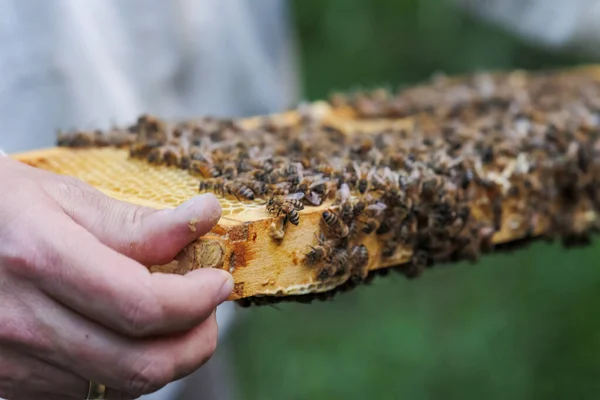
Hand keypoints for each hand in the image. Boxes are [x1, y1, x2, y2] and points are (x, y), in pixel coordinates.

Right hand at [0, 156, 232, 399]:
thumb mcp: (60, 196)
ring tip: (174, 317)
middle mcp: (20, 321)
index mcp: (38, 258)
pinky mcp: (8, 380)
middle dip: (195, 342)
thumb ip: (134, 222)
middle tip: (207, 309)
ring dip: (165, 357)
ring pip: (117, 386)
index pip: (143, 306)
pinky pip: (87, 393)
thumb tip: (204, 219)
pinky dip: (125, 370)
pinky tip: (128, 335)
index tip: (218, 281)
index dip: (197, 300)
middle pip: (138, 364)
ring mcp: (9, 361)